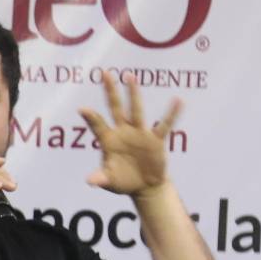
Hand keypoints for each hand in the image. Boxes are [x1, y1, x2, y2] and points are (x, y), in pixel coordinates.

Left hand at [79, 71, 180, 197]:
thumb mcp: (110, 182)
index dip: (91, 119)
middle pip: (116, 108)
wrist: (144, 186)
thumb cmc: (123, 181)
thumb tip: (91, 181)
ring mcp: (140, 133)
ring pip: (136, 110)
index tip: (82, 109)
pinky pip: (165, 125)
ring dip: (133, 94)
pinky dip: (171, 114)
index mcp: (109, 141)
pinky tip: (178, 100)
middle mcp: (123, 132)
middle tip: (105, 73)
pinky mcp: (156, 139)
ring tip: (130, 77)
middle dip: (111, 92)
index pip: (98, 126)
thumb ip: (102, 179)